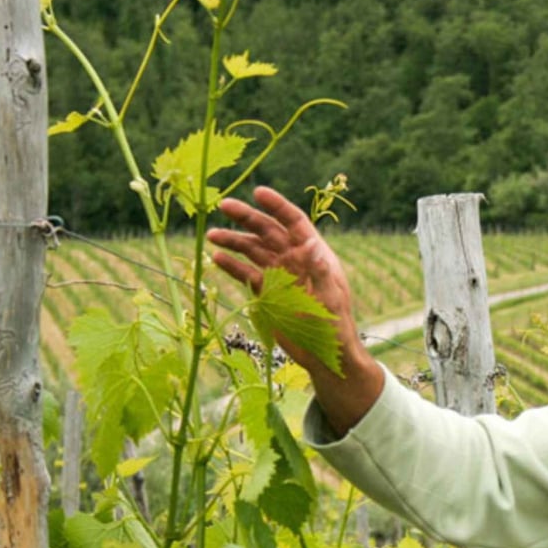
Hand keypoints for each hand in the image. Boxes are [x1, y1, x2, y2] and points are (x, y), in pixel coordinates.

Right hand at [208, 186, 382, 432]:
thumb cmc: (335, 326)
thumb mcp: (331, 298)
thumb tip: (310, 243)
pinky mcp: (267, 292)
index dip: (277, 206)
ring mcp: (279, 274)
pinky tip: (216, 259)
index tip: (258, 192)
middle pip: (268, 230)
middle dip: (246, 217)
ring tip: (211, 235)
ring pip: (253, 250)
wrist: (325, 354)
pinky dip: (232, 266)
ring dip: (233, 241)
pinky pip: (246, 274)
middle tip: (223, 205)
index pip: (294, 222)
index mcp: (314, 254)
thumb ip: (319, 271)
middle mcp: (294, 259)